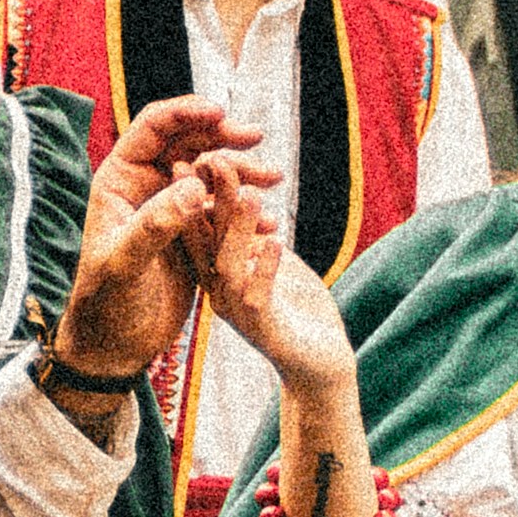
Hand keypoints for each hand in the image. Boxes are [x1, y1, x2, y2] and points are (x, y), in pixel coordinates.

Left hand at [51, 92, 275, 383]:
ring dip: (241, 172)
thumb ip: (156, 225)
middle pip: (188, 143)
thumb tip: (196, 185)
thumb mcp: (125, 265)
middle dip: (223, 136)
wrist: (114, 347)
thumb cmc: (105, 306)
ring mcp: (170, 209)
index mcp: (119, 181)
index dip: (186, 113)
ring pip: (210, 175)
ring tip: (274, 177)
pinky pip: (222, 210)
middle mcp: (144, 187)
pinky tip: (268, 221)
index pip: (154, 129)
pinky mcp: (191, 235)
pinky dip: (244, 209)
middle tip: (256, 138)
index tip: (221, 113)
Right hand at [198, 177, 357, 396]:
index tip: (196, 155)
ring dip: (238, 229)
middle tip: (214, 161)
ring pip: (228, 267)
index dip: (198, 192)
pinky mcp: (264, 330)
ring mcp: (238, 312)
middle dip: (210, 201)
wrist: (320, 361)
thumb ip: (253, 230)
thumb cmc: (296, 307)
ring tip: (249, 195)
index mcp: (218, 271)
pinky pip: (257, 299)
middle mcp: (219, 291)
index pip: (201, 227)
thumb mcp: (272, 258)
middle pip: (208, 240)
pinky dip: (265, 269)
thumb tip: (241, 188)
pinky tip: (276, 242)